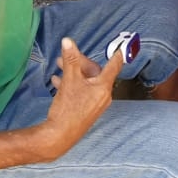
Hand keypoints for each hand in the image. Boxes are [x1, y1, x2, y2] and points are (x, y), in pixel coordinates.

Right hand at [41, 38, 123, 158]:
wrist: (59, 136)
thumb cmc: (67, 109)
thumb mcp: (69, 80)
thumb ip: (70, 59)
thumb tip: (68, 41)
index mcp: (103, 87)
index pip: (114, 66)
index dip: (116, 55)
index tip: (121, 48)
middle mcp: (103, 96)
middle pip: (96, 73)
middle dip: (81, 63)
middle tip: (67, 56)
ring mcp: (95, 104)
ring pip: (87, 82)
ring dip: (74, 72)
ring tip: (59, 65)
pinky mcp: (86, 111)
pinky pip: (82, 92)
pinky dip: (72, 84)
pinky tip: (57, 81)